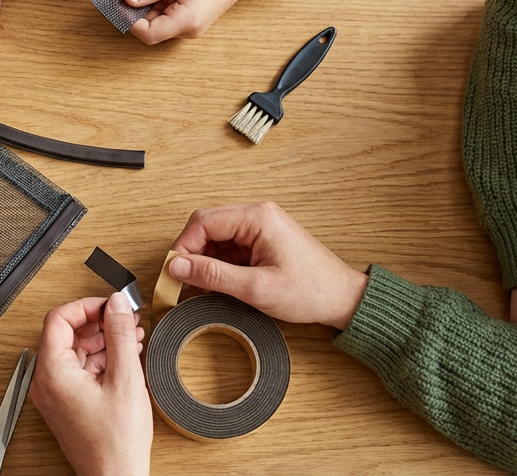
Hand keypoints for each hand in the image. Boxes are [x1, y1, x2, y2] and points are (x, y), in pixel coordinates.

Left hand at [30, 293, 150, 475]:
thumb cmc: (115, 442)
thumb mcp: (125, 378)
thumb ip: (119, 335)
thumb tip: (115, 305)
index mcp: (53, 372)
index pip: (59, 319)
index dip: (86, 306)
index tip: (109, 305)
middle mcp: (47, 381)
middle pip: (67, 333)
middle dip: (99, 323)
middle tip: (125, 319)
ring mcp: (55, 393)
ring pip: (75, 351)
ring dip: (103, 340)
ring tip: (132, 337)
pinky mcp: (66, 402)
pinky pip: (79, 369)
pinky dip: (101, 359)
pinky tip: (125, 357)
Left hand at [126, 0, 261, 44]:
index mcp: (186, 21)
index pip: (148, 34)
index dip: (130, 20)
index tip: (121, 1)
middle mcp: (187, 30)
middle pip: (151, 29)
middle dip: (137, 10)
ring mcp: (189, 27)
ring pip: (157, 22)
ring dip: (149, 5)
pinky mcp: (190, 20)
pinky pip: (167, 16)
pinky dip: (159, 3)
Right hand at [167, 202, 367, 330]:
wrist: (342, 299)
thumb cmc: (311, 291)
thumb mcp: (257, 288)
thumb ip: (214, 276)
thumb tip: (179, 267)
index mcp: (257, 218)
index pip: (203, 222)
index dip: (183, 247)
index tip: (173, 271)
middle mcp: (257, 216)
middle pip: (206, 227)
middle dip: (190, 255)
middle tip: (181, 281)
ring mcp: (259, 228)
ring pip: (215, 239)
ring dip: (204, 263)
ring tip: (200, 290)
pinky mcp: (261, 242)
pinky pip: (228, 249)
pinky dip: (218, 267)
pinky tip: (216, 286)